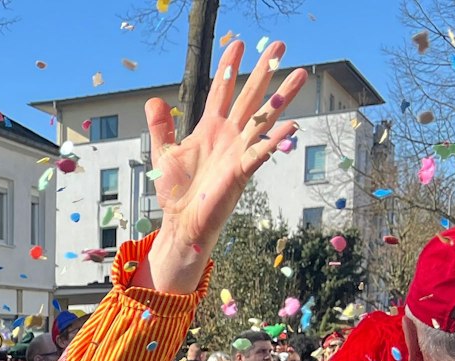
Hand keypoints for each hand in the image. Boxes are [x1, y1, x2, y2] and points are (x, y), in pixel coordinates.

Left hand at [137, 40, 307, 292]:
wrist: (181, 222)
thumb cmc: (176, 191)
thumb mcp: (164, 153)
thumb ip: (161, 127)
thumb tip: (153, 100)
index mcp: (210, 129)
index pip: (221, 91)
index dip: (228, 68)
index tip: (237, 44)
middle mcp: (228, 136)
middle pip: (249, 96)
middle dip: (265, 71)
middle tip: (280, 45)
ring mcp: (238, 152)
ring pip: (263, 119)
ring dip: (281, 98)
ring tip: (301, 74)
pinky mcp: (241, 172)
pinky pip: (261, 153)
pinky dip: (275, 140)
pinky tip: (293, 124)